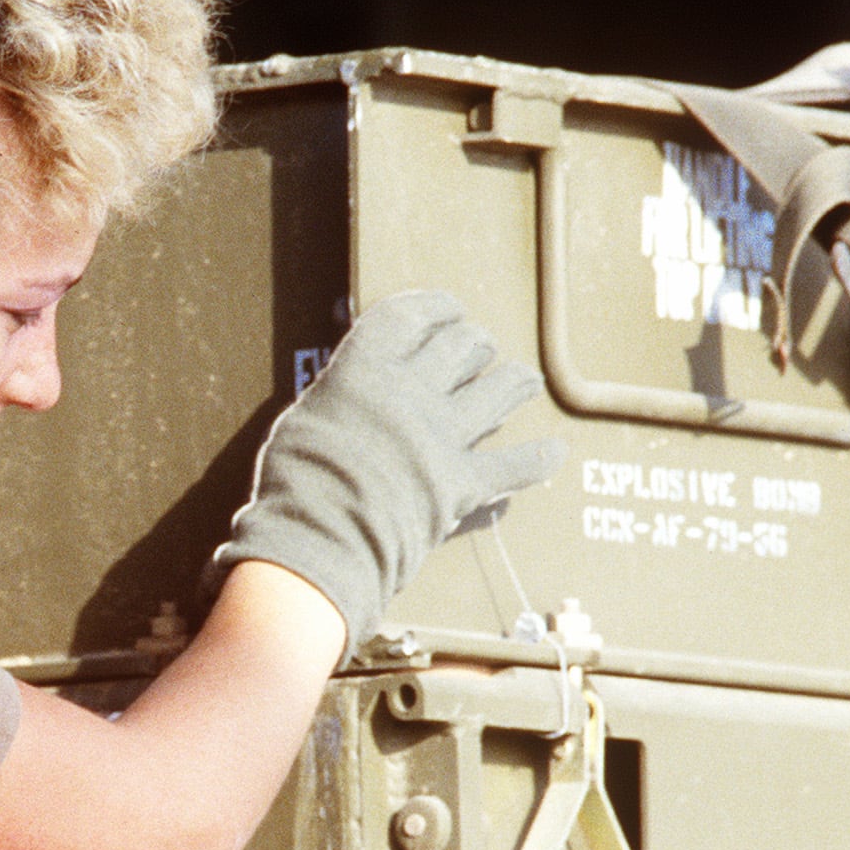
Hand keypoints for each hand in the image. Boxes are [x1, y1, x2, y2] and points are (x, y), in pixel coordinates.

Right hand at [211, 289, 559, 661]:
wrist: (316, 541)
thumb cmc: (293, 485)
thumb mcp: (302, 421)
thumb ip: (338, 398)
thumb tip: (351, 389)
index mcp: (365, 368)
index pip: (411, 316)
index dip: (435, 308)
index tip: (447, 309)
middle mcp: (411, 392)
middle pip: (463, 344)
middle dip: (474, 343)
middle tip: (476, 349)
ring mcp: (442, 436)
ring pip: (503, 387)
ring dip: (515, 380)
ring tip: (522, 381)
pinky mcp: (463, 483)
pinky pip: (518, 465)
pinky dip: (539, 459)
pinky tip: (555, 452)